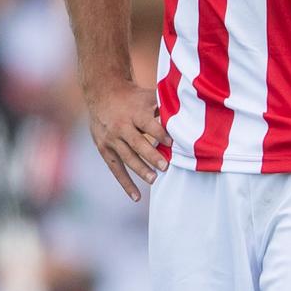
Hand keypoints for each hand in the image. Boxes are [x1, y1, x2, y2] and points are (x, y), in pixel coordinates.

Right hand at [84, 78, 169, 200]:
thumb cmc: (133, 97)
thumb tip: (188, 115)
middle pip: (137, 143)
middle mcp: (121, 126)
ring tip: (153, 180)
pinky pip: (116, 169)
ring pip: (127, 157)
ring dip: (140, 170)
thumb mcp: (147, 96)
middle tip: (165, 166)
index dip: (160, 134)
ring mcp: (111, 138)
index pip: (148, 125)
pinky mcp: (104, 149)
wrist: (102, 93)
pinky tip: (137, 197)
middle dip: (151, 155)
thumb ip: (164, 106)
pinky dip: (125, 183)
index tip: (172, 144)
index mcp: (134, 112)